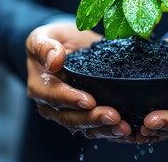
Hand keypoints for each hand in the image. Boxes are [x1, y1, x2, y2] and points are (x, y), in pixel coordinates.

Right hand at [26, 22, 131, 139]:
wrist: (66, 46)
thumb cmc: (53, 40)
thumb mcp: (43, 36)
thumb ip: (45, 46)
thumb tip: (55, 60)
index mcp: (40, 86)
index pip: (54, 96)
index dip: (71, 100)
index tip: (89, 101)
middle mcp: (52, 105)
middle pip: (71, 117)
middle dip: (92, 119)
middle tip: (114, 117)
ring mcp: (69, 112)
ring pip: (85, 127)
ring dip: (104, 129)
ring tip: (123, 128)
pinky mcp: (85, 115)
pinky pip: (96, 128)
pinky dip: (111, 130)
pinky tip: (126, 130)